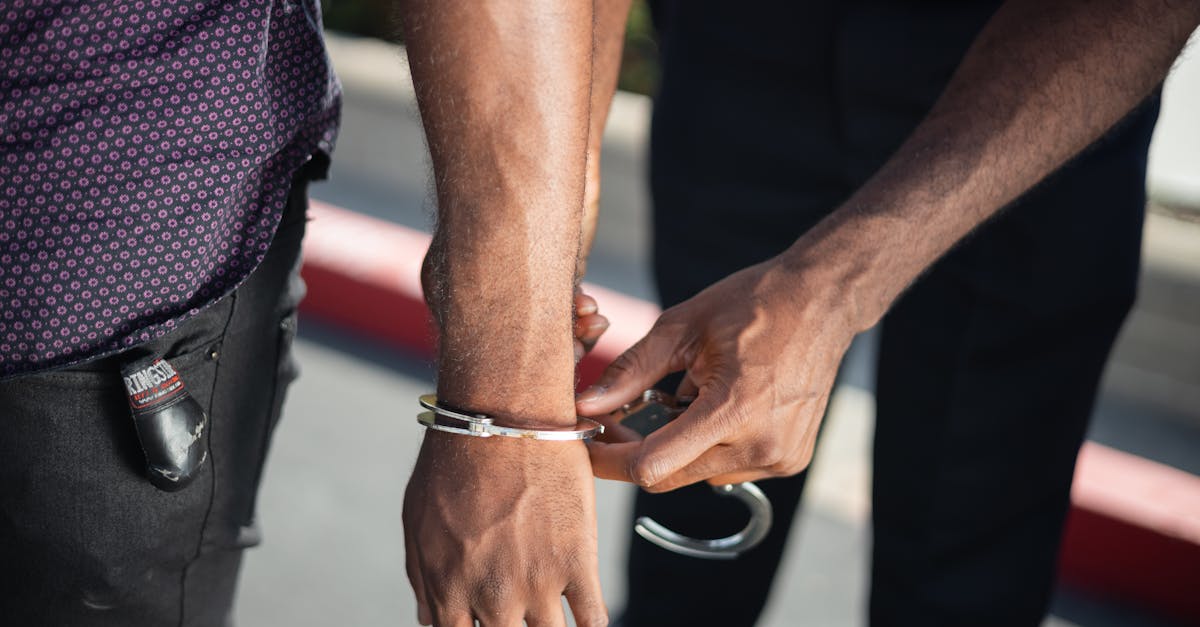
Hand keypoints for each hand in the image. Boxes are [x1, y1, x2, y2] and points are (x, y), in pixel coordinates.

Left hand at [403, 432, 606, 625]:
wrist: (504, 418)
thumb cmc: (455, 462)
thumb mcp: (418, 522)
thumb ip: (424, 578)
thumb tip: (430, 617)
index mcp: (448, 590)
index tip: (487, 625)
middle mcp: (493, 596)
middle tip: (519, 617)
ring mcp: (538, 583)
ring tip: (552, 618)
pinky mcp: (578, 562)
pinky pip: (594, 620)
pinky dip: (591, 625)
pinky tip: (586, 615)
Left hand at [575, 256, 857, 491]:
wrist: (822, 302)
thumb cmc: (753, 304)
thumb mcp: (682, 328)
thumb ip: (631, 371)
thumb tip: (586, 404)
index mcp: (733, 410)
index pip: (651, 465)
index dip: (609, 461)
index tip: (585, 444)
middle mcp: (760, 444)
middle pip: (670, 476)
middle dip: (635, 452)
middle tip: (616, 420)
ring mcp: (780, 457)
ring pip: (697, 475)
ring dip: (677, 447)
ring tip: (684, 398)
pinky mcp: (790, 460)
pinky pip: (729, 468)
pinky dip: (710, 446)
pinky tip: (720, 406)